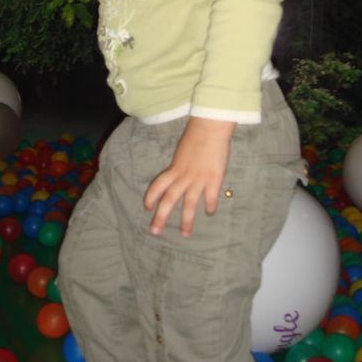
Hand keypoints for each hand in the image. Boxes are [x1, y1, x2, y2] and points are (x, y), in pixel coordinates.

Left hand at [143, 117, 235, 236]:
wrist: (210, 128)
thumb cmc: (197, 135)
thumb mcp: (182, 150)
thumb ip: (181, 165)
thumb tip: (180, 174)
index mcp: (174, 168)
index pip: (158, 185)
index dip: (151, 198)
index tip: (147, 208)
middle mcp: (183, 176)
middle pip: (169, 200)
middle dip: (161, 217)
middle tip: (155, 231)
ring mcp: (198, 180)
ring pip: (189, 205)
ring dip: (186, 221)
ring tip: (184, 234)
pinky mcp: (214, 180)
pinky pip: (210, 199)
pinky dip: (209, 207)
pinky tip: (209, 213)